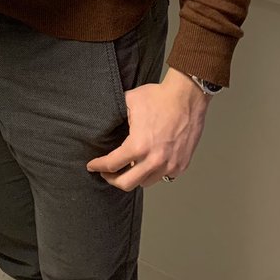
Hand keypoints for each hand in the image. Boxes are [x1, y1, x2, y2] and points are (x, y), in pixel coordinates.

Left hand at [86, 68, 208, 189]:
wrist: (187, 96)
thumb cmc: (159, 97)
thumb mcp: (128, 102)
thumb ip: (115, 116)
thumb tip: (102, 121)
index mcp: (138, 146)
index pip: (111, 165)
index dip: (98, 165)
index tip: (92, 166)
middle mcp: (154, 160)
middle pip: (126, 183)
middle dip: (113, 179)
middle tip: (107, 173)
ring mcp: (169, 165)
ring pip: (145, 182)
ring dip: (134, 177)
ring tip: (128, 168)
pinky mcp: (181, 165)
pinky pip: (163, 177)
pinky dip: (153, 173)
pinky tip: (148, 164)